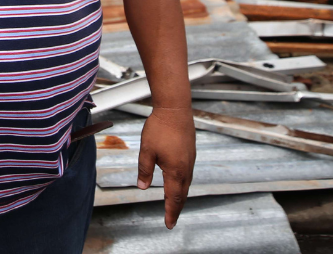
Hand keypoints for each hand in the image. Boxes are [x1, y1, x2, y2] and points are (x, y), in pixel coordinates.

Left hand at [137, 106, 196, 228]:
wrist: (175, 108)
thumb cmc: (160, 128)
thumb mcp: (146, 150)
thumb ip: (144, 170)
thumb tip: (142, 187)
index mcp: (175, 171)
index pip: (173, 198)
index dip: (171, 212)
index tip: (169, 224)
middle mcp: (186, 168)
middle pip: (182, 194)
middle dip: (177, 208)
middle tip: (172, 219)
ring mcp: (190, 160)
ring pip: (186, 184)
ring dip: (180, 196)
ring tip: (174, 204)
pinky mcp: (190, 152)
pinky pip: (188, 174)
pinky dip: (183, 184)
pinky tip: (178, 183)